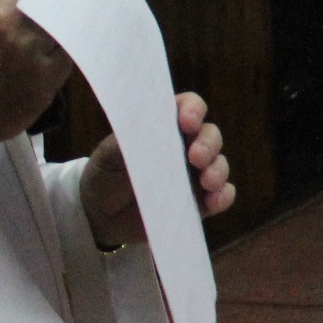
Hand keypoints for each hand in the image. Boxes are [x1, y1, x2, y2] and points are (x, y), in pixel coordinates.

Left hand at [83, 92, 235, 250]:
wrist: (100, 214)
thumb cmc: (105, 173)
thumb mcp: (107, 154)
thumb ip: (125, 141)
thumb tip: (148, 134)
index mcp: (166, 126)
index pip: (189, 107)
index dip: (193, 110)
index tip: (187, 122)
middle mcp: (187, 146)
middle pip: (210, 135)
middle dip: (208, 144)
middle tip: (196, 157)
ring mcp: (195, 175)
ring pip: (220, 164)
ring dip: (219, 170)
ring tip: (207, 182)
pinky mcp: (199, 202)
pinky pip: (222, 196)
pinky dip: (223, 196)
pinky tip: (213, 201)